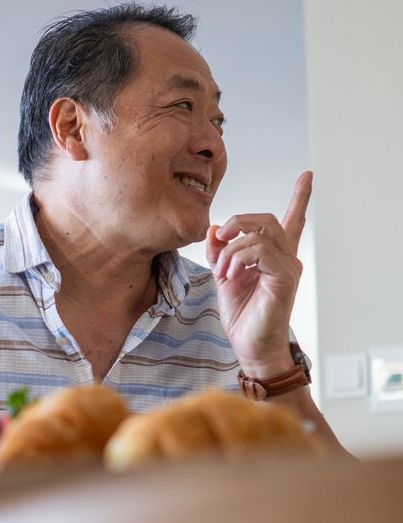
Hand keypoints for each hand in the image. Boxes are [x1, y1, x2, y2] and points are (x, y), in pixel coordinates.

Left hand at [205, 171, 311, 375]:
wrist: (251, 347)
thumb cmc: (243, 317)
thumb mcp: (224, 277)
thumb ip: (220, 252)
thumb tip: (215, 228)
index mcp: (274, 257)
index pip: (292, 221)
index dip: (300, 198)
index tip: (307, 176)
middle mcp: (286, 259)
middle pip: (266, 219)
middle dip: (239, 221)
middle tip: (220, 238)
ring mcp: (288, 268)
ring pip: (260, 233)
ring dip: (232, 248)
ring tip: (222, 270)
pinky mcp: (284, 279)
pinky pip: (260, 251)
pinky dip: (238, 258)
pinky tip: (231, 275)